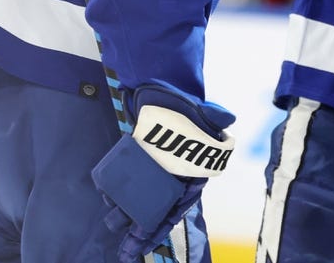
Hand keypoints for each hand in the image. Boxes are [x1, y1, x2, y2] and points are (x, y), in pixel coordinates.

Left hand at [92, 83, 234, 261]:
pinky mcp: (135, 159)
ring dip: (127, 215)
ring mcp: (152, 168)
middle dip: (143, 232)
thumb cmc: (187, 102)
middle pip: (157, 209)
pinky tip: (106, 199)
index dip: (165, 225)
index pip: (180, 205)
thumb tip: (227, 118)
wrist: (163, 86)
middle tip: (126, 253)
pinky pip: (125, 180)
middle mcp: (172, 175)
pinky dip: (116, 191)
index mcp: (191, 171)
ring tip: (114, 227)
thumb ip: (216, 115)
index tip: (150, 242)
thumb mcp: (204, 109)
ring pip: (139, 198)